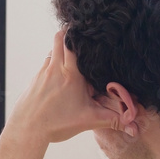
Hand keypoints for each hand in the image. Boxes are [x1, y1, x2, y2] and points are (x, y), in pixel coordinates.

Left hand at [6, 31, 123, 145]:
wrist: (26, 130)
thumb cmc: (55, 124)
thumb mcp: (88, 120)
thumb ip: (111, 120)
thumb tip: (132, 125)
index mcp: (70, 74)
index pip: (71, 42)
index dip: (78, 32)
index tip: (86, 28)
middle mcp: (55, 68)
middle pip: (59, 38)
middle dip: (68, 34)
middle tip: (80, 36)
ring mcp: (42, 73)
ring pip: (51, 52)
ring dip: (61, 50)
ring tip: (72, 57)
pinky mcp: (34, 80)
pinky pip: (45, 65)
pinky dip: (53, 64)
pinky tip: (59, 77)